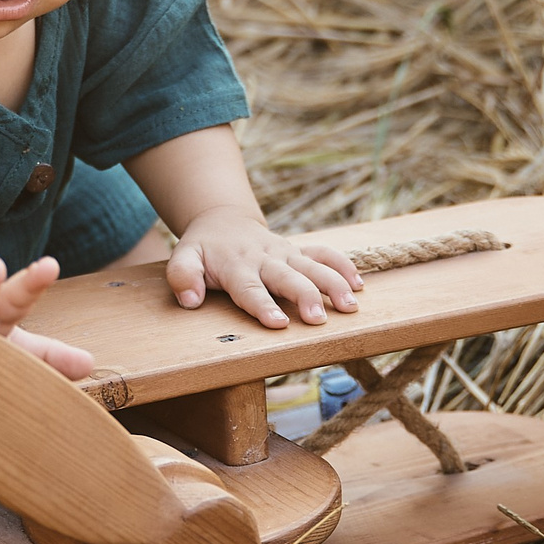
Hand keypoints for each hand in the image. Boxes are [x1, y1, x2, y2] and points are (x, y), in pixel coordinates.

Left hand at [165, 210, 361, 328]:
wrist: (222, 220)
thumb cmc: (203, 248)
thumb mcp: (183, 257)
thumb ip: (183, 276)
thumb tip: (190, 300)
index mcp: (236, 266)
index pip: (249, 289)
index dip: (263, 306)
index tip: (278, 323)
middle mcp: (264, 259)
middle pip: (288, 279)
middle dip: (305, 297)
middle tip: (319, 319)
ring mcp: (285, 253)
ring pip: (313, 267)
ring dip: (333, 284)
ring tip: (350, 306)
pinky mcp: (298, 251)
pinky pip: (324, 253)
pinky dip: (343, 265)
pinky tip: (360, 284)